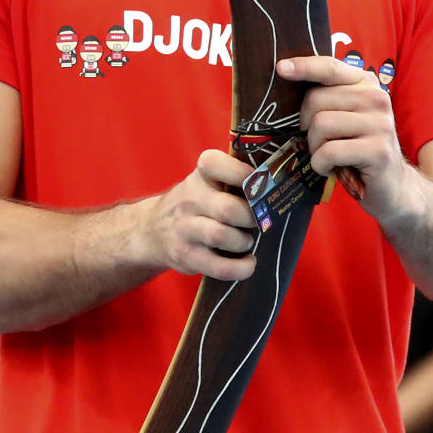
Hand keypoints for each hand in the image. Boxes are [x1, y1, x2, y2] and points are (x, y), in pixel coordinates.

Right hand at [144, 149, 256, 281]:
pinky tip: (248, 263)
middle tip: (258, 221)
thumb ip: (235, 178)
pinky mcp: (187, 256)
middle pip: (228, 209)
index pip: (215, 164)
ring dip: (244, 241)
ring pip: (222, 236)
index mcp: (200, 176)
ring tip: (247, 241)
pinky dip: (241, 268)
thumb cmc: (197, 203)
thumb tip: (279, 183)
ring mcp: (185, 229)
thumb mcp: (207, 182)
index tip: (262, 184)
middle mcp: (189, 199)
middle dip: (251, 218)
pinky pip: (219, 267)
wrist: (153, 230)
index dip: (243, 174)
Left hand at [277, 55, 402, 216]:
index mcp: (366, 84)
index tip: (281, 68)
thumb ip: (327, 99)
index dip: (304, 66)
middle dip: (306, 126)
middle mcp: (376, 98)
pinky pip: (329, 152)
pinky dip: (321, 165)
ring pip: (320, 125)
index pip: (330, 68)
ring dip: (314, 148)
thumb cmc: (357, 149)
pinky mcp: (378, 150)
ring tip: (329, 156)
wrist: (391, 185)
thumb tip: (287, 85)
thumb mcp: (345, 117)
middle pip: (316, 100)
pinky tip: (333, 169)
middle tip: (320, 142)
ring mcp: (380, 123)